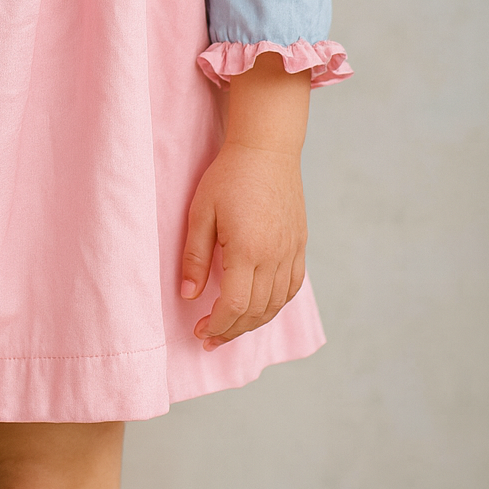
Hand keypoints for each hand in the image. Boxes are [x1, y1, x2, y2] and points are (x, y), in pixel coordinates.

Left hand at [180, 141, 306, 347]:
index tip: (200, 331)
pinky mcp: (300, 245)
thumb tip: (189, 296)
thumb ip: (195, 256)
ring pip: (276, 304)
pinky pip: (292, 288)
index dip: (217, 325)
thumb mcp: (201, 211)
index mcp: (247, 250)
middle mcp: (274, 257)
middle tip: (209, 338)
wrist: (267, 149)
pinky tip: (259, 308)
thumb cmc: (229, 176)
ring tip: (230, 328)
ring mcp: (291, 252)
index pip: (234, 306)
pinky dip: (275, 305)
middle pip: (255, 312)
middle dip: (231, 331)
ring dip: (253, 323)